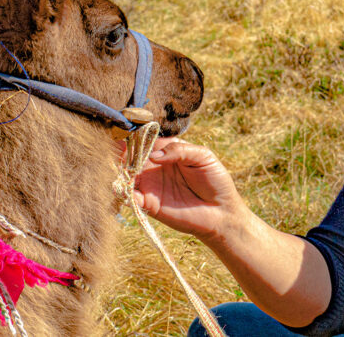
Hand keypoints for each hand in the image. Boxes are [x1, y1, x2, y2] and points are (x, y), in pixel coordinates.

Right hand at [132, 138, 246, 242]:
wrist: (222, 211)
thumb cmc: (215, 179)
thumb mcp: (202, 156)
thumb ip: (179, 150)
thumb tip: (154, 155)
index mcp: (166, 151)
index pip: (145, 139)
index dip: (134, 135)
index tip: (126, 131)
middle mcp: (154, 166)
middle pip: (130, 156)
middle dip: (122, 153)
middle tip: (122, 153)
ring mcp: (150, 185)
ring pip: (125, 176)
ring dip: (120, 173)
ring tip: (125, 171)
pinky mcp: (149, 204)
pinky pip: (130, 198)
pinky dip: (124, 193)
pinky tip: (127, 189)